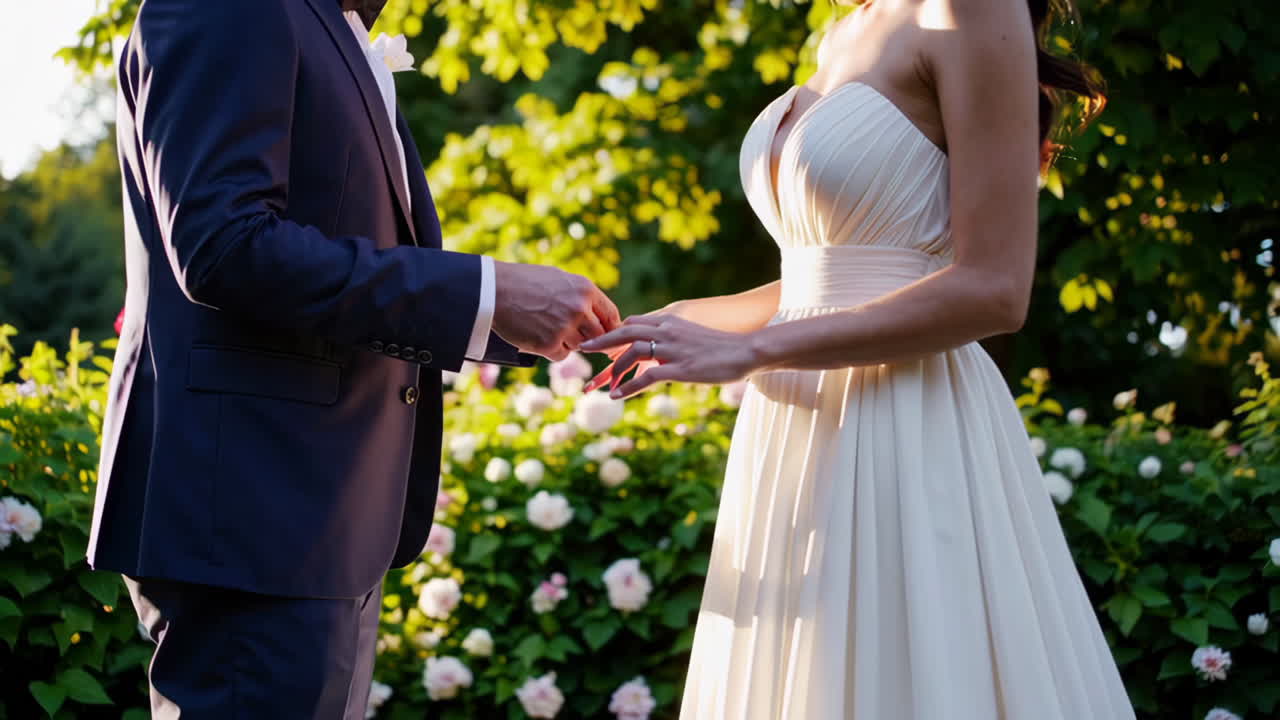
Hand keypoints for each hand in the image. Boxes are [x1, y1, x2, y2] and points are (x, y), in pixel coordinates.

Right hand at [491, 261, 619, 360]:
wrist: (495, 290)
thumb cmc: (526, 282)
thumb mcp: (560, 279)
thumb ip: (582, 296)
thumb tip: (600, 316)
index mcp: (585, 290)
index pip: (612, 316)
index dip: (610, 328)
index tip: (606, 336)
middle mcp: (580, 309)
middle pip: (599, 335)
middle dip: (590, 338)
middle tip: (572, 334)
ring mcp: (565, 327)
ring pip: (580, 346)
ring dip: (569, 343)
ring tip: (547, 327)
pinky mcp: (549, 344)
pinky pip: (562, 356)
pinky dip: (552, 351)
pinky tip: (537, 335)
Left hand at [580, 314, 759, 397]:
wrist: (747, 351)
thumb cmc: (721, 347)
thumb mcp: (692, 336)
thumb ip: (672, 339)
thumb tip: (658, 350)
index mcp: (669, 321)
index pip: (633, 322)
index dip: (613, 332)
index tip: (597, 342)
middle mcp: (667, 331)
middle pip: (624, 332)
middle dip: (600, 341)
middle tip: (581, 348)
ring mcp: (672, 349)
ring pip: (632, 353)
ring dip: (612, 369)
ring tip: (598, 384)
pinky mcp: (680, 369)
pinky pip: (646, 377)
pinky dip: (627, 387)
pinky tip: (615, 396)